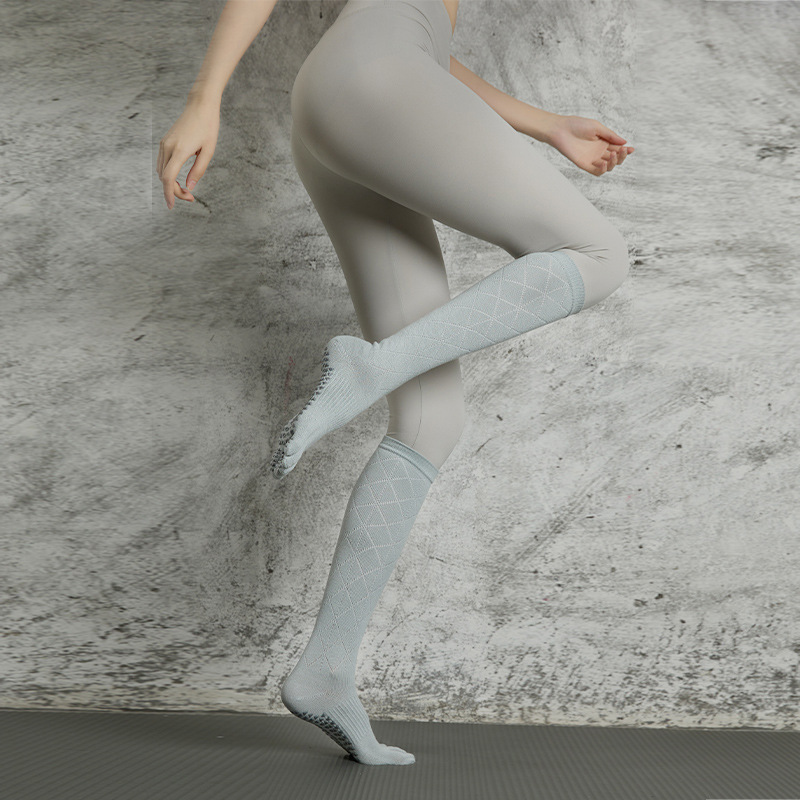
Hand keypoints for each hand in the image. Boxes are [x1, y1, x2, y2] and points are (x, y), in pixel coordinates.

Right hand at [157, 94, 220, 208]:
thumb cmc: (208, 127)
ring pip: (161, 171)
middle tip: (190, 197)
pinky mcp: (164, 141)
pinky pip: (162, 163)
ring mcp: (164, 143)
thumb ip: (198, 170)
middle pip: (164, 178)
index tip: (172, 206)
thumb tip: (190, 187)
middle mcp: (168, 147)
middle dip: (174, 191)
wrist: (200, 105)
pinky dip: (167, 174)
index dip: (170, 194)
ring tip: (186, 189)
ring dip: (170, 183)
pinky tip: (179, 178)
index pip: (169, 178)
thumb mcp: (208, 151)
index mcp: (179, 150)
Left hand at [546, 115, 633, 175]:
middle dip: (622, 156)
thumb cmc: (577, 125)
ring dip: (614, 163)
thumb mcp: (597, 128)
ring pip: (608, 167)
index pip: (618, 149)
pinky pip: (596, 171)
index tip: (631, 149)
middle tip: (623, 151)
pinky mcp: (584, 165)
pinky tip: (604, 163)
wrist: (561, 130)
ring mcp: (592, 159)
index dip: (626, 150)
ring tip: (613, 155)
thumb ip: (610, 136)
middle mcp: (599, 152)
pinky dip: (603, 170)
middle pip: (615, 159)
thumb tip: (625, 142)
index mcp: (604, 142)